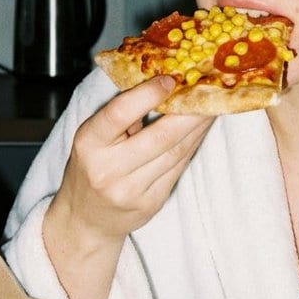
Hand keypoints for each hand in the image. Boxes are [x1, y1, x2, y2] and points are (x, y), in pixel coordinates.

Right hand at [44, 75, 212, 298]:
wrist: (86, 219)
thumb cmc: (91, 167)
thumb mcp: (93, 137)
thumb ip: (123, 114)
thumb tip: (164, 84)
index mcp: (89, 143)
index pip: (119, 114)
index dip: (147, 94)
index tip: (170, 79)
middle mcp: (108, 169)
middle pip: (160, 137)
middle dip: (190, 112)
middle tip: (209, 90)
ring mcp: (130, 190)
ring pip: (175, 152)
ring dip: (198, 128)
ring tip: (212, 106)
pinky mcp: (151, 203)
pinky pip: (178, 168)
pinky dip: (193, 146)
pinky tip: (201, 131)